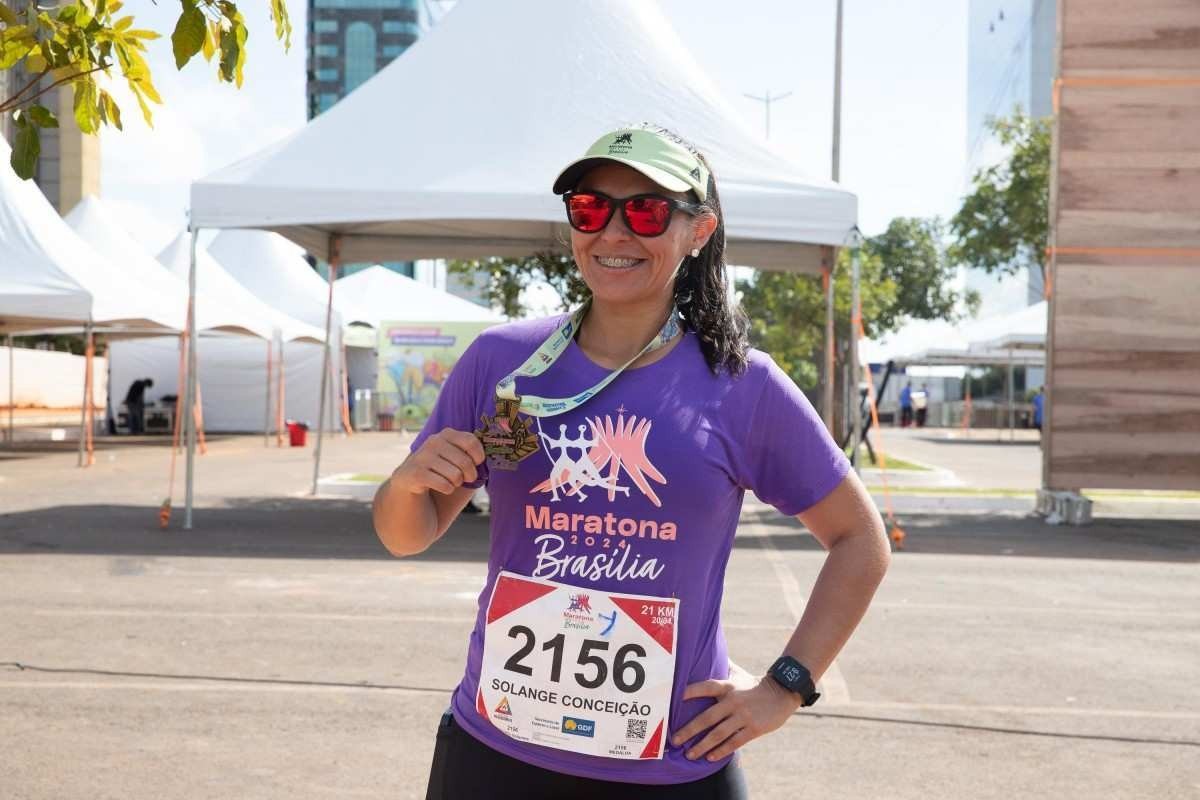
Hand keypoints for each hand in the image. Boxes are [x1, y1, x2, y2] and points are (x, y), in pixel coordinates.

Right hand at [391, 428, 484, 494]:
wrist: (410, 485)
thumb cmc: (441, 472)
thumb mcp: (456, 458)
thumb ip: (471, 453)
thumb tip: (494, 450)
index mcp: (445, 434)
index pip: (471, 441)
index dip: (479, 456)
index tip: (477, 464)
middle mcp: (432, 442)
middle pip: (465, 462)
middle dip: (470, 476)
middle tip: (464, 479)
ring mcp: (421, 457)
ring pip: (455, 476)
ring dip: (456, 484)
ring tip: (449, 482)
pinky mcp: (414, 474)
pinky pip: (444, 485)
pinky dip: (447, 490)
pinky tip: (439, 487)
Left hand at [671, 675, 801, 761]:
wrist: (783, 692)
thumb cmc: (754, 684)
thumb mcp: (738, 673)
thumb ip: (722, 666)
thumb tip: (708, 650)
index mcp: (728, 686)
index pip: (706, 687)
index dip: (691, 691)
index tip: (675, 699)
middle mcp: (733, 701)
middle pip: (707, 717)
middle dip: (689, 730)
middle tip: (675, 740)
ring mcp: (744, 716)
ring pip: (718, 734)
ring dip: (702, 746)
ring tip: (689, 754)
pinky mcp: (754, 729)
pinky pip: (734, 742)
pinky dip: (721, 750)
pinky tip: (710, 757)